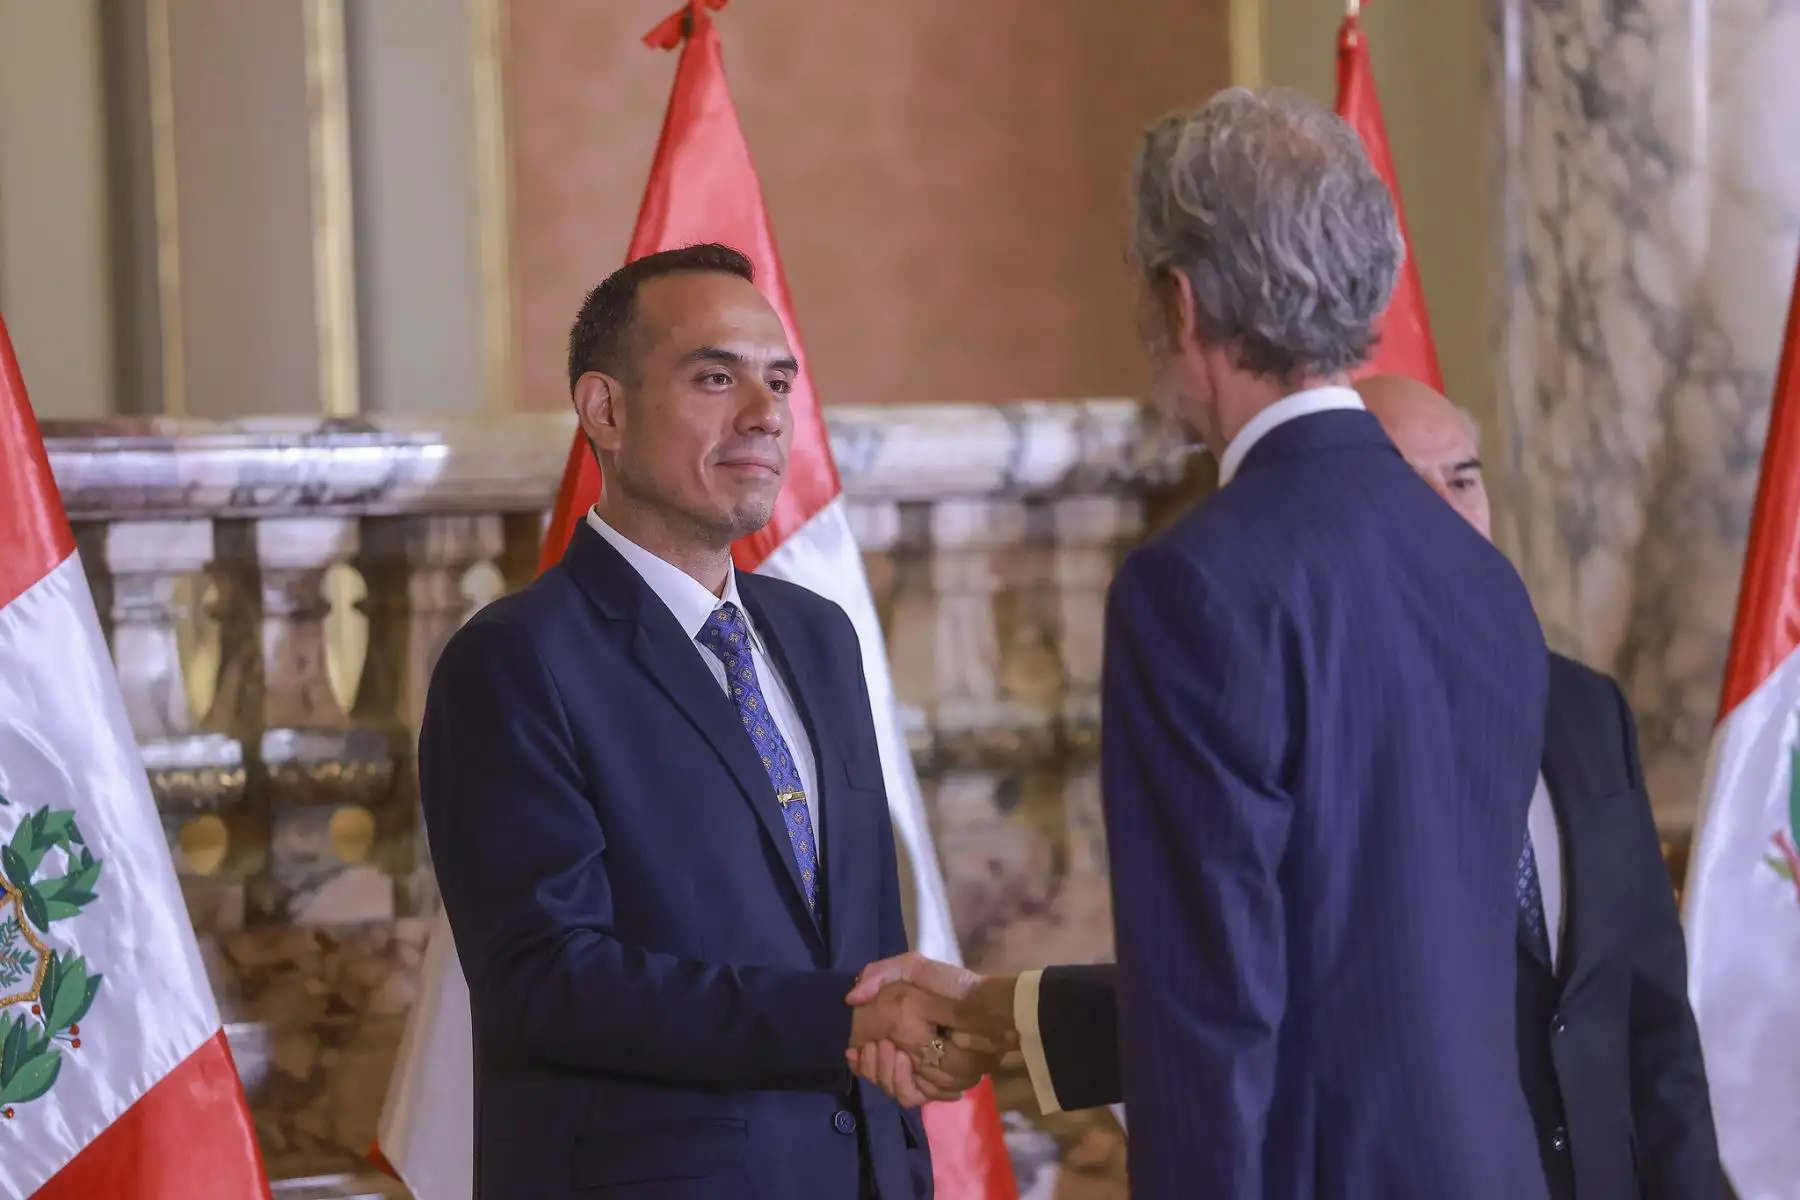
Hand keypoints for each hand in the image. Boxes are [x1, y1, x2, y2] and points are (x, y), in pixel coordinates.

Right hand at [844, 954, 1020, 1104]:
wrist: (988, 1010)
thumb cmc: (953, 987)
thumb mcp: (914, 969)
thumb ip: (880, 975)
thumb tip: (851, 1000)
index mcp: (895, 1030)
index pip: (863, 1053)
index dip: (857, 1055)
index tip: (857, 1048)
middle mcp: (904, 1055)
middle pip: (872, 1074)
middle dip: (871, 1062)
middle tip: (883, 1045)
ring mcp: (920, 1074)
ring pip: (888, 1087)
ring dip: (887, 1071)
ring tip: (900, 1052)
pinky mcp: (936, 1087)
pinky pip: (910, 1096)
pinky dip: (905, 1083)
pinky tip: (911, 1064)